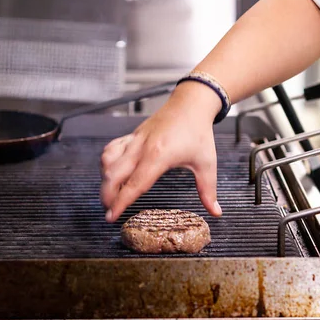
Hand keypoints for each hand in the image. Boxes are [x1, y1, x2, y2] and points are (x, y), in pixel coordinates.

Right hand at [100, 82, 223, 222]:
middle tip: (108, 211)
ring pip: (107, 160)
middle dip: (107, 195)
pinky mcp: (132, 135)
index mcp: (159, 156)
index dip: (121, 202)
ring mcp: (134, 140)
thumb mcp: (207, 163)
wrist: (191, 104)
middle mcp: (142, 148)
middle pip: (114, 175)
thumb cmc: (198, 132)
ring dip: (104, 179)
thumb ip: (208, 190)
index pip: (134, 184)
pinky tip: (110, 173)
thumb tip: (216, 212)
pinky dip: (106, 162)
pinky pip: (111, 149)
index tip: (112, 216)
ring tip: (108, 194)